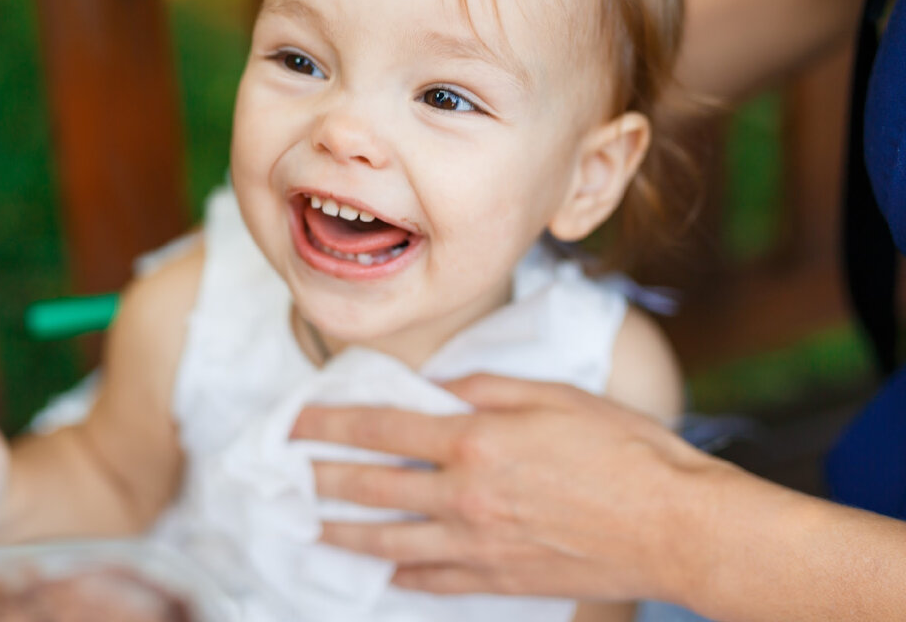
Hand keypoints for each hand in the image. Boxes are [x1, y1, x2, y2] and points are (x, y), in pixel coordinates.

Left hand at [291, 374, 725, 602]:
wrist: (674, 525)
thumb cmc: (621, 450)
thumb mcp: (552, 394)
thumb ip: (484, 389)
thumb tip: (437, 389)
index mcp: (474, 440)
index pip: (379, 428)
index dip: (329, 423)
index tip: (296, 421)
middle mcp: (464, 495)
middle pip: (372, 487)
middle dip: (323, 477)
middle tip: (293, 472)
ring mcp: (478, 543)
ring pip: (390, 541)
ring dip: (345, 533)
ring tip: (315, 527)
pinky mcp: (500, 579)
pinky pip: (434, 580)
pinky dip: (402, 574)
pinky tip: (385, 571)